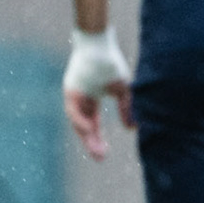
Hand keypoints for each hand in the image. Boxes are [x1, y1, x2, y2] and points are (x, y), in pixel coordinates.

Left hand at [62, 28, 133, 161]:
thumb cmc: (111, 63)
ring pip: (77, 121)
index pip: (92, 124)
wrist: (100, 43)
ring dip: (87, 136)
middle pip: (84, 126)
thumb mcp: (123, 90)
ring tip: (96, 150)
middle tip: (101, 158)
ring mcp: (74, 95)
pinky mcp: (71, 90)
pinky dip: (81, 121)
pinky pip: (73, 110)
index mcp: (91, 99)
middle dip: (92, 143)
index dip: (98, 139)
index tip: (104, 154)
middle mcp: (81, 100)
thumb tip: (132, 128)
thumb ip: (127, 108)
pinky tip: (88, 131)